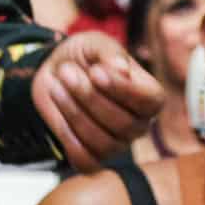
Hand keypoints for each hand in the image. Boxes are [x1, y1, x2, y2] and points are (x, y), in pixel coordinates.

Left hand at [31, 32, 163, 170]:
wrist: (54, 71)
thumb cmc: (83, 57)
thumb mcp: (95, 43)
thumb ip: (109, 52)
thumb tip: (122, 69)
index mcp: (148, 95)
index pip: (151, 102)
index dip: (123, 90)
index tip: (95, 71)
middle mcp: (138, 124)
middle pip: (124, 124)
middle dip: (89, 96)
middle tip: (66, 71)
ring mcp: (117, 143)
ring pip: (103, 142)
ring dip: (74, 113)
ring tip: (56, 86)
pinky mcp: (93, 156)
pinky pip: (86, 160)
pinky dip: (68, 138)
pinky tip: (58, 114)